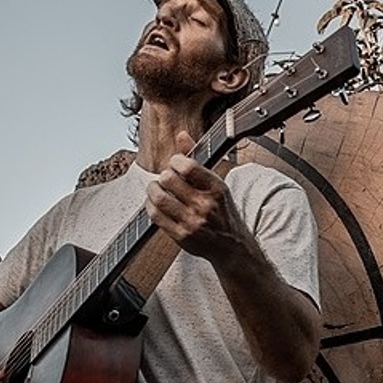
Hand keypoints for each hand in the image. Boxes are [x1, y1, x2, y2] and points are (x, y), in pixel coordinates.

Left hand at [146, 130, 250, 262]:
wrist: (232, 247)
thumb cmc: (222, 212)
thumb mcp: (216, 183)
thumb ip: (196, 159)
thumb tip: (181, 135)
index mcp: (216, 188)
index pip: (187, 166)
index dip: (175, 161)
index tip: (175, 163)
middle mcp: (205, 205)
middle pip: (168, 179)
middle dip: (163, 176)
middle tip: (165, 178)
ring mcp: (192, 221)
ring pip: (158, 197)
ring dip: (153, 189)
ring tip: (157, 189)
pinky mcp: (181, 236)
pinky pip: (155, 215)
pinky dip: (150, 205)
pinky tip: (155, 203)